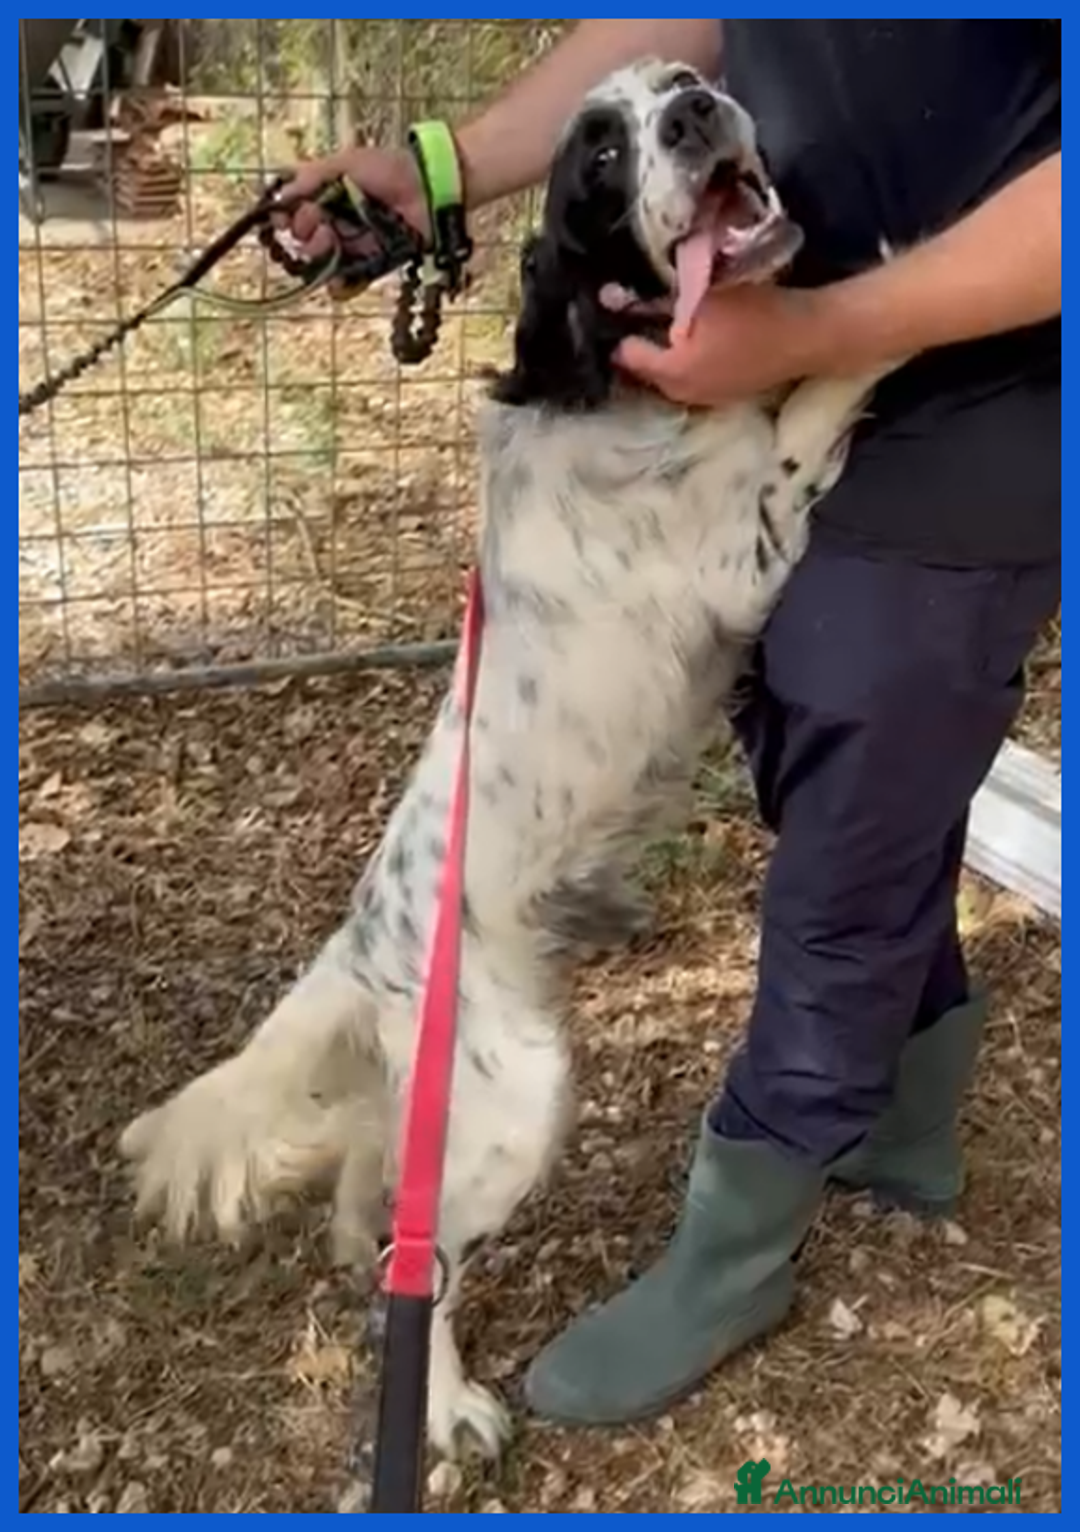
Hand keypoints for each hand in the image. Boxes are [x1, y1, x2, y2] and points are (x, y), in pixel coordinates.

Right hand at [274, 144, 426, 268]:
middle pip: (305, 239)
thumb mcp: (344, 163)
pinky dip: (341, 283)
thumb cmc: (387, 168)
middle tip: (319, 225)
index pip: (294, 213)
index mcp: (326, 196)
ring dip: (320, 253)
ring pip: (322, 261)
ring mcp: (353, 244)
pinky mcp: (371, 263)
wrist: (426, 188)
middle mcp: (336, 221)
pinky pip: (348, 280)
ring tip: (330, 240)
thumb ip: (311, 177)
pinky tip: (336, 277)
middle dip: (305, 233)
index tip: (281, 219)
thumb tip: (281, 197)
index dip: (285, 219)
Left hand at [610, 284, 827, 408]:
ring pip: (669, 376)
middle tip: (643, 311)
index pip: (626, 354)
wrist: (805, 338)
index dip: (622, 327)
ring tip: (670, 325)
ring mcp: (704, 399)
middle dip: (642, 343)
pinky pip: (692, 379)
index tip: (621, 305)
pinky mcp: (724, 396)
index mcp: (670, 372)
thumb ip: (656, 302)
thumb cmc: (752, 313)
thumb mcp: (699, 298)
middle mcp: (680, 394)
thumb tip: (612, 298)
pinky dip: (688, 362)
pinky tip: (700, 341)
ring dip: (666, 354)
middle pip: (645, 370)